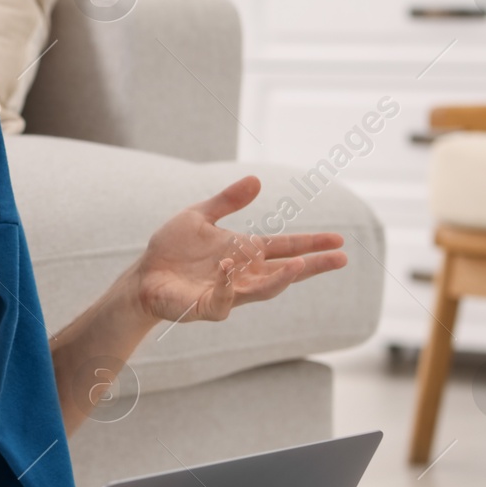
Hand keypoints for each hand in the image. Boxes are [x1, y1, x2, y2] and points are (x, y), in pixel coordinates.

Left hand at [133, 175, 346, 325]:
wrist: (144, 275)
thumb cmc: (172, 249)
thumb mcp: (200, 216)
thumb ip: (227, 201)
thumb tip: (257, 180)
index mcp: (245, 253)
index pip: (285, 248)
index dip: (311, 244)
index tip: (339, 240)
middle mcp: (243, 275)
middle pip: (286, 272)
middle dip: (312, 266)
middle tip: (341, 259)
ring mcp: (228, 293)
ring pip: (262, 291)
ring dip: (281, 279)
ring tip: (300, 266)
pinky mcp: (206, 307)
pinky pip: (222, 299)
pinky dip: (226, 284)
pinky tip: (227, 268)